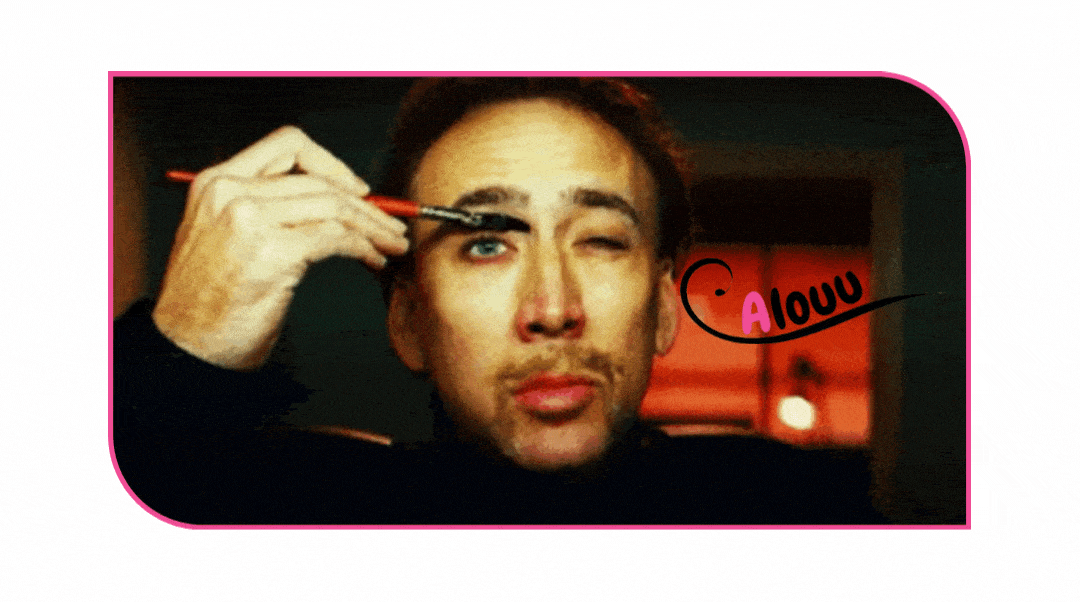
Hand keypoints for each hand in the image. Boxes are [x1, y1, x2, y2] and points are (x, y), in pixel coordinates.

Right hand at [152, 126, 409, 369]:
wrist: (186, 348)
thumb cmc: (207, 304)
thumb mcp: (222, 237)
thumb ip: (263, 209)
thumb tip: (332, 203)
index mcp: (215, 182)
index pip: (287, 145)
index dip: (331, 164)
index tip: (357, 189)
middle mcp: (229, 193)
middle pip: (319, 181)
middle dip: (365, 205)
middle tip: (391, 225)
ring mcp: (248, 219)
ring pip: (334, 206)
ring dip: (373, 226)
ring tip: (392, 244)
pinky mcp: (271, 252)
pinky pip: (336, 238)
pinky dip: (364, 248)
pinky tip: (373, 260)